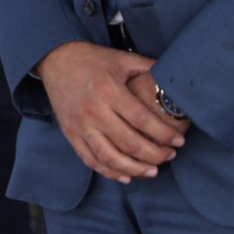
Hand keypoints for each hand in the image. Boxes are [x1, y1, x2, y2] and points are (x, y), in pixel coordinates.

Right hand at [36, 41, 186, 183]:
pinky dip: (110, 172)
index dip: (164, 134)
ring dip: (135, 169)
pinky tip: (126, 175)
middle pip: (130, 143)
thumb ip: (148, 67)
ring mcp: (80, 124)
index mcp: (109, 90)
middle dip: (156, 155)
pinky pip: (91, 160)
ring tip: (153, 171)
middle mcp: (94, 110)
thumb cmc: (91, 59)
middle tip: (170, 156)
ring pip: (111, 158)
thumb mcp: (121, 58)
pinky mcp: (70, 133)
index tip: (179, 141)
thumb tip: (175, 75)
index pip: (143, 120)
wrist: (55, 59)